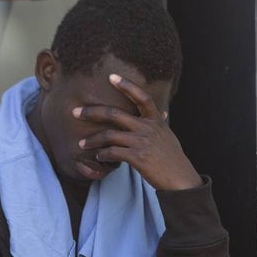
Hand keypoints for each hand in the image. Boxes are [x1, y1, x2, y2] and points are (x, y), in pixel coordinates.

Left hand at [73, 74, 202, 190]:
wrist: (181, 179)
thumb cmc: (174, 158)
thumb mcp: (170, 136)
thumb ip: (163, 124)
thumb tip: (165, 113)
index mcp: (156, 121)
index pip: (142, 97)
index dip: (127, 86)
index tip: (111, 77)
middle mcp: (148, 128)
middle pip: (115, 114)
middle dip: (92, 112)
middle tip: (75, 112)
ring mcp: (142, 142)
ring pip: (109, 135)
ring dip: (93, 140)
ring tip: (82, 143)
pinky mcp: (138, 158)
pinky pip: (113, 153)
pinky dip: (103, 154)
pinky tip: (99, 156)